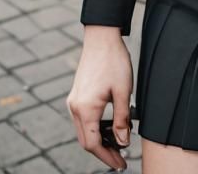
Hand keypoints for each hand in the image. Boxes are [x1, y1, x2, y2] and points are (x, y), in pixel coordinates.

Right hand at [66, 28, 132, 170]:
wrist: (101, 37)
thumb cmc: (114, 61)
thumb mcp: (123, 92)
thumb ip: (122, 120)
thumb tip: (122, 142)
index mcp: (85, 108)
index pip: (94, 144)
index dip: (107, 157)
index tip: (121, 164)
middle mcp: (75, 107)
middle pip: (86, 141)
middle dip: (103, 152)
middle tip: (121, 158)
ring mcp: (74, 101)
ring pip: (84, 131)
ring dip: (99, 140)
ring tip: (118, 143)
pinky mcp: (76, 95)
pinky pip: (83, 119)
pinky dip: (95, 128)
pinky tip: (110, 127)